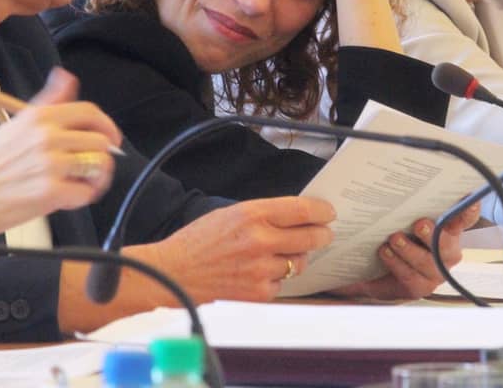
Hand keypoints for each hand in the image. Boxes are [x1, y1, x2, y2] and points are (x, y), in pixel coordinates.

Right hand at [0, 67, 120, 262]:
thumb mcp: (14, 123)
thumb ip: (47, 102)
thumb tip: (66, 76)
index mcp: (39, 117)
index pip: (89, 111)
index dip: (107, 125)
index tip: (110, 138)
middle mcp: (47, 136)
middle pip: (100, 140)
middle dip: (102, 156)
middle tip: (92, 169)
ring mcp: (50, 164)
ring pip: (98, 166)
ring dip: (96, 178)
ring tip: (82, 184)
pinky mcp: (50, 192)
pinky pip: (85, 193)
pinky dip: (81, 198)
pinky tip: (66, 198)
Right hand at [143, 197, 335, 302]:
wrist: (174, 272)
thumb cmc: (198, 241)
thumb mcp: (230, 213)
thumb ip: (263, 214)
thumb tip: (296, 216)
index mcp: (252, 214)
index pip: (302, 210)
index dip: (322, 211)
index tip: (328, 213)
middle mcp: (260, 240)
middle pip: (310, 237)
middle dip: (321, 235)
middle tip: (323, 234)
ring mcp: (260, 268)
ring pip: (298, 263)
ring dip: (296, 258)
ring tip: (280, 254)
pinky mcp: (258, 292)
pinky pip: (282, 283)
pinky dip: (276, 278)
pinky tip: (260, 272)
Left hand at [332, 202, 480, 299]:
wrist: (381, 273)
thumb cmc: (400, 237)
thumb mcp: (406, 220)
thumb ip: (413, 207)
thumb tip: (404, 179)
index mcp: (449, 231)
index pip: (464, 219)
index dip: (469, 211)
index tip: (471, 200)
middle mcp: (447, 252)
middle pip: (446, 243)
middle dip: (433, 234)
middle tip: (419, 224)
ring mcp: (436, 272)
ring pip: (426, 261)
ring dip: (409, 249)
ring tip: (394, 239)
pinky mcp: (421, 287)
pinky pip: (410, 275)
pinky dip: (396, 263)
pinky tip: (385, 252)